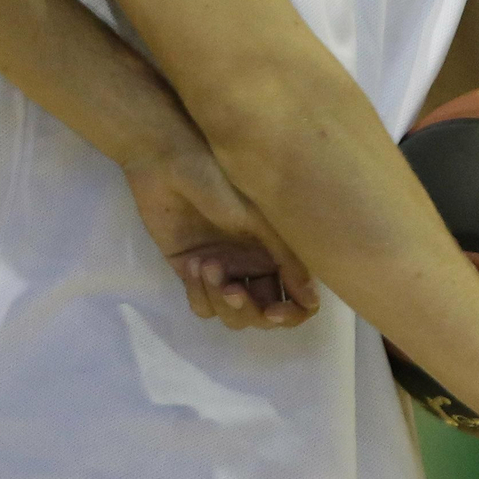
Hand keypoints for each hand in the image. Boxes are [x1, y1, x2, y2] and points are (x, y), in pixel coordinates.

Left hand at [123, 143, 316, 331]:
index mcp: (275, 250)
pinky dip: (199, 294)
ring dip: (221, 301)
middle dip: (250, 311)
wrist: (165, 162)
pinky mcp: (191, 272)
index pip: (295, 299)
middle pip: (263, 315)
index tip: (274, 311)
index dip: (290, 314)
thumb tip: (312, 301)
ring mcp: (222, 271)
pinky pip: (202, 306)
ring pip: (232, 316)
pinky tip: (192, 264)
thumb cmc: (217, 179)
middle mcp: (252, 265)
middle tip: (233, 291)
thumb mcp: (257, 217)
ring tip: (208, 266)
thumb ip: (286, 259)